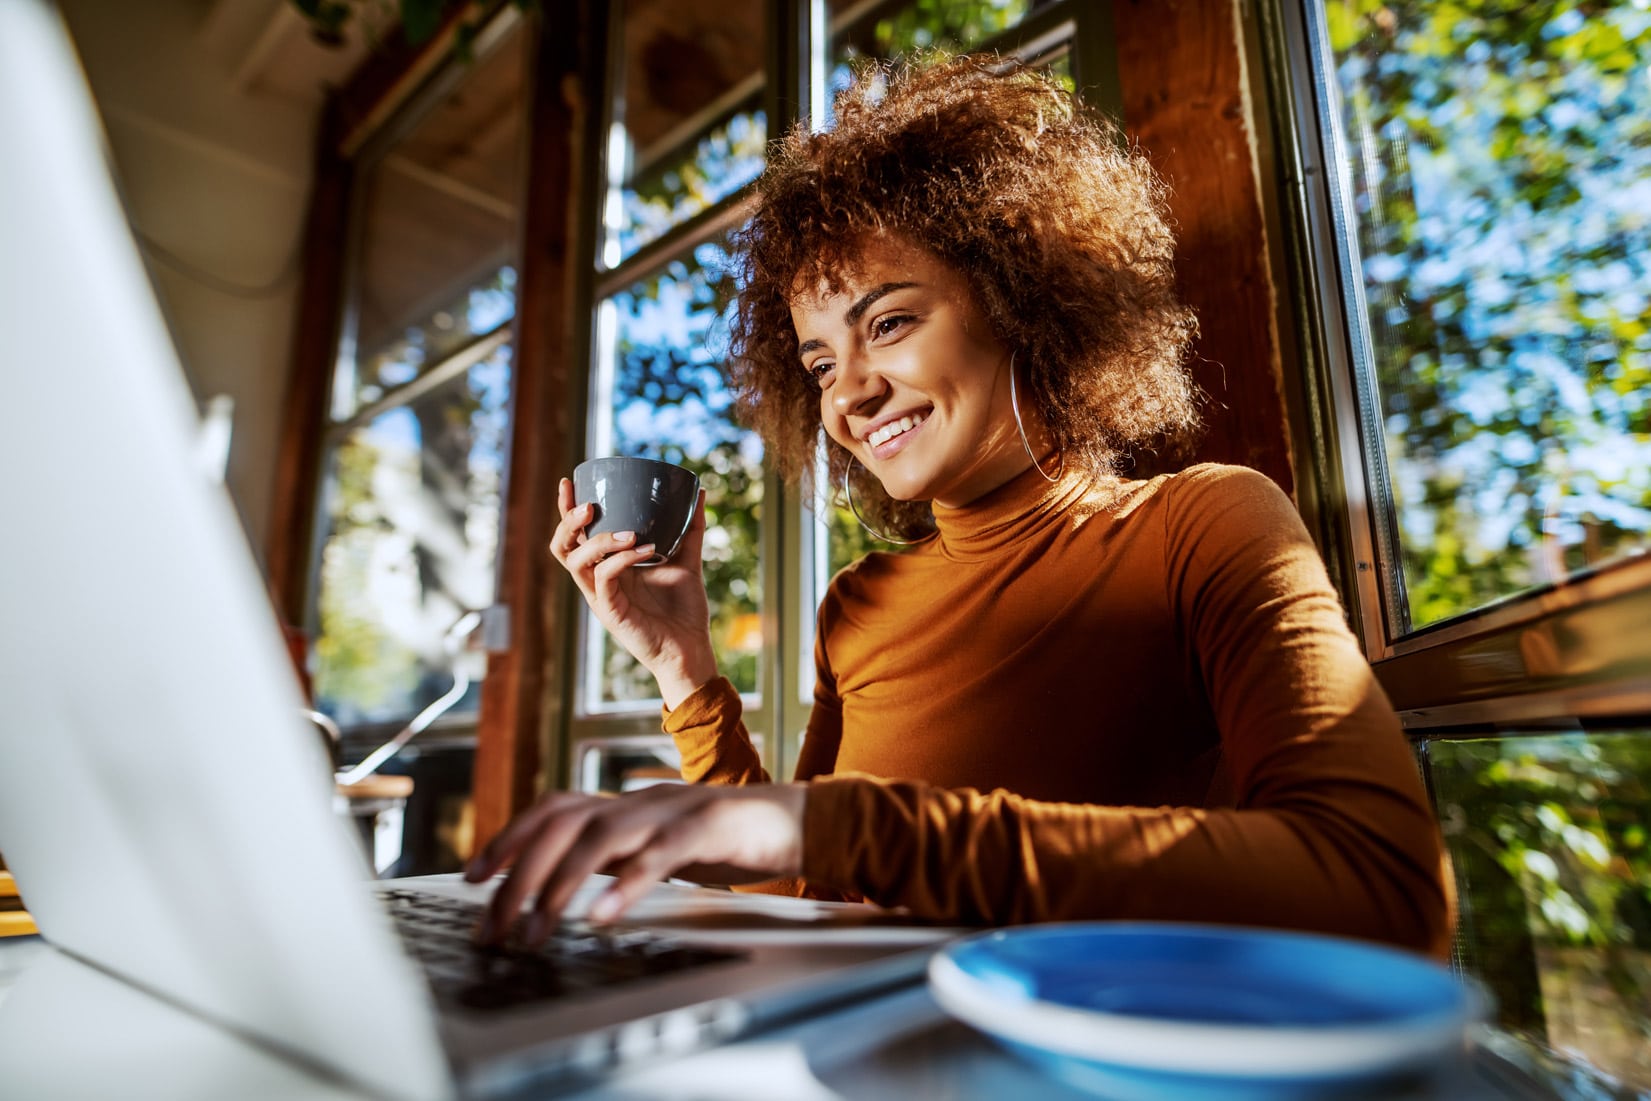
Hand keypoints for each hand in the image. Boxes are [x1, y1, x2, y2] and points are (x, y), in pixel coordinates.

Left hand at [464, 782, 807, 941]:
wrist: (800, 819)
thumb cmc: (728, 840)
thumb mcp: (659, 845)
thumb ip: (617, 854)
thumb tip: (560, 884)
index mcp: (626, 803)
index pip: (552, 808)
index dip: (508, 836)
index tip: (473, 876)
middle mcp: (640, 800)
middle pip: (562, 822)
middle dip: (518, 873)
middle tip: (494, 924)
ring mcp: (672, 810)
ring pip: (599, 835)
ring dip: (558, 884)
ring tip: (536, 928)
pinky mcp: (708, 827)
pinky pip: (659, 854)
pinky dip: (625, 884)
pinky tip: (602, 915)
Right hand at [550, 477, 717, 706]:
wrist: (691, 648)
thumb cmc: (684, 610)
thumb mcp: (687, 560)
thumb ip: (690, 528)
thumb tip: (700, 493)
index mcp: (608, 567)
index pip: (577, 535)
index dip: (566, 509)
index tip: (570, 481)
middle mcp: (598, 580)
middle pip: (563, 547)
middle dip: (568, 521)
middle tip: (590, 505)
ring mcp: (601, 597)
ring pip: (576, 562)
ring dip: (598, 540)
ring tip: (629, 531)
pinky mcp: (610, 612)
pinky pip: (603, 579)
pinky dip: (621, 559)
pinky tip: (645, 548)